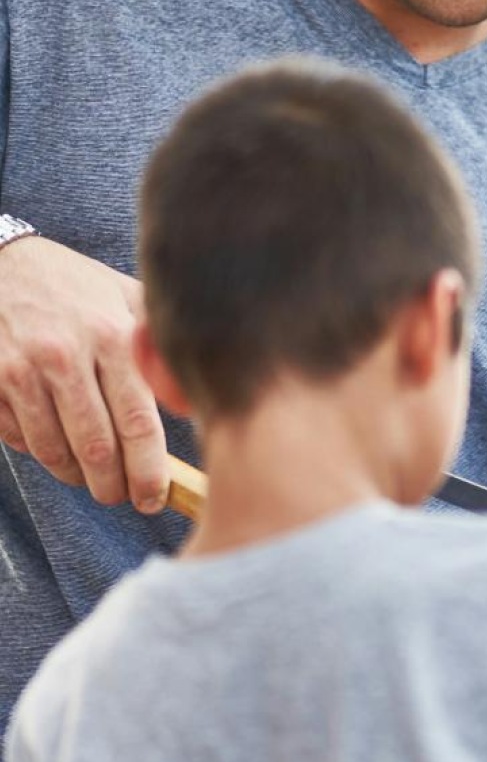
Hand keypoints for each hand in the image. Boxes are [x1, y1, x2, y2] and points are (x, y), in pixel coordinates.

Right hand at [0, 237, 168, 511]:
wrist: (4, 263)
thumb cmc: (79, 287)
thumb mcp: (127, 299)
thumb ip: (160, 345)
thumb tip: (194, 399)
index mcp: (112, 337)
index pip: (137, 423)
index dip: (148, 471)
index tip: (153, 497)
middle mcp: (67, 355)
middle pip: (96, 448)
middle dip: (113, 486)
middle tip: (123, 498)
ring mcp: (22, 370)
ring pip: (54, 451)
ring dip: (77, 478)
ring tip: (94, 481)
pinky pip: (20, 439)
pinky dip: (42, 454)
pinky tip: (59, 450)